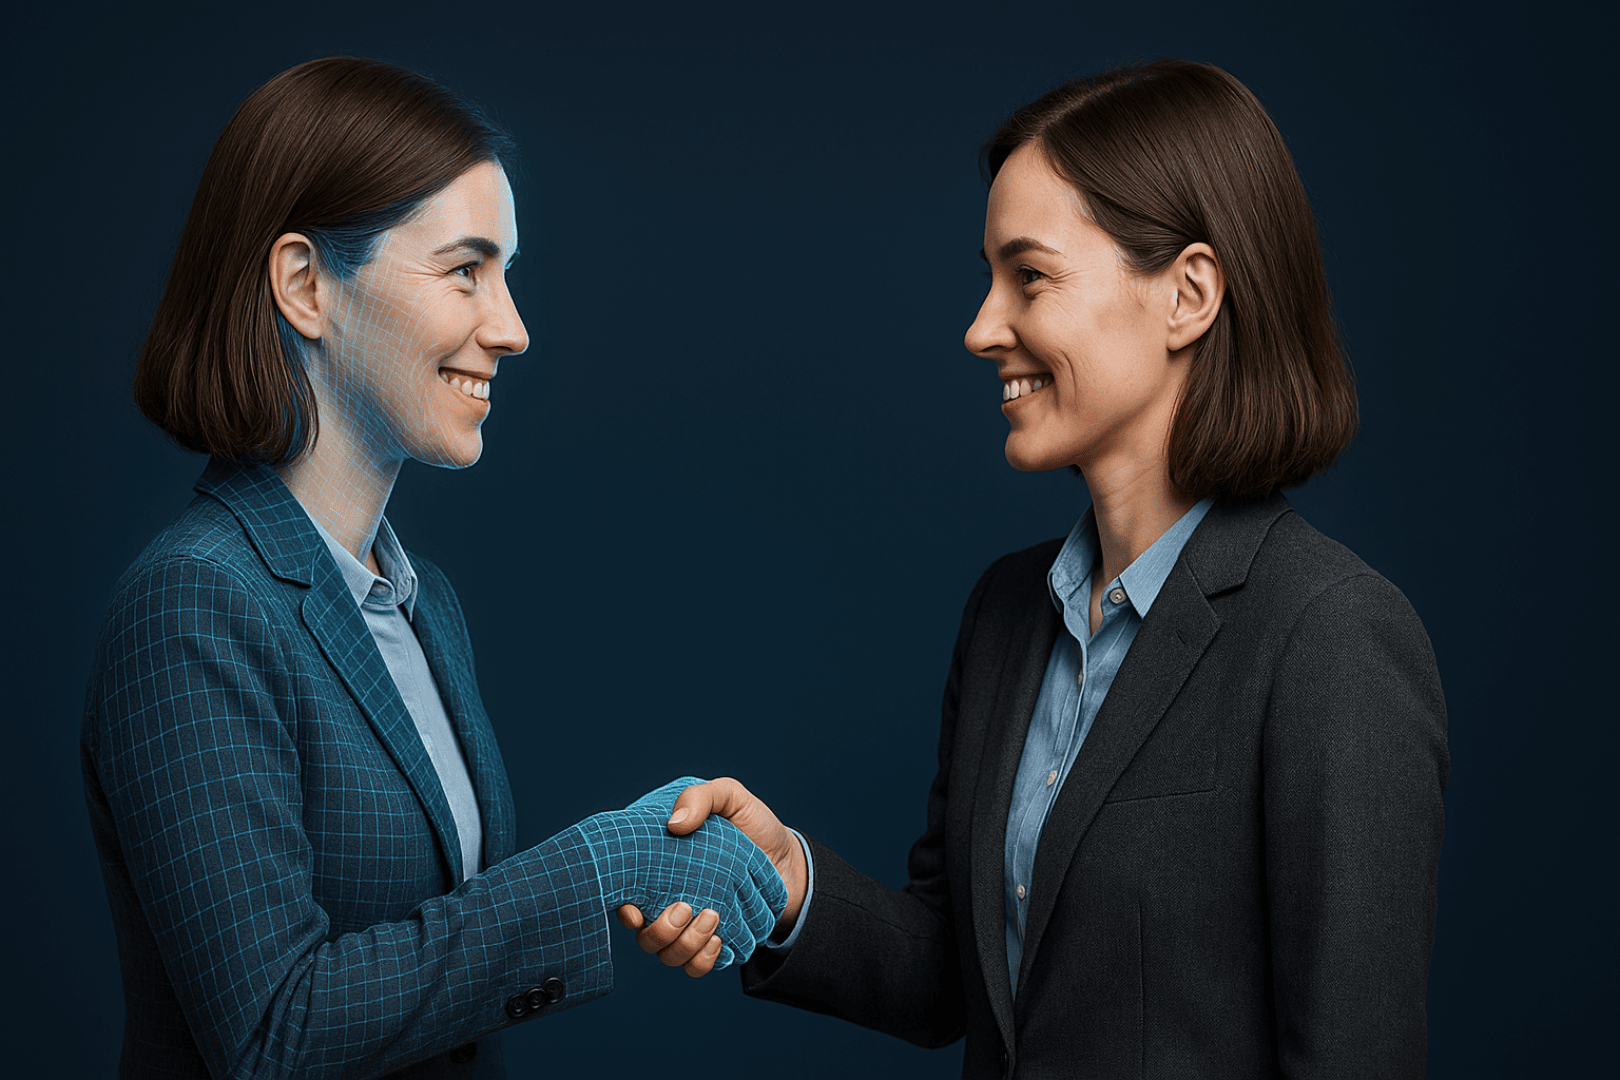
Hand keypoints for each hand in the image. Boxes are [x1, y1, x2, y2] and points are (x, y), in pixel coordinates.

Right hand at [573, 785, 785, 968]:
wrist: (787, 858)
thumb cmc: (751, 825)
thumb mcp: (729, 797)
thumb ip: (701, 797)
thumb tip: (674, 824)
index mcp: (658, 868)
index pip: (625, 896)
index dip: (623, 910)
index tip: (635, 912)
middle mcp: (666, 902)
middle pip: (644, 936)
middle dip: (661, 930)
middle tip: (686, 907)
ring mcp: (689, 927)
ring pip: (668, 955)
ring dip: (686, 944)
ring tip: (713, 916)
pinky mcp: (712, 944)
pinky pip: (696, 967)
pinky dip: (703, 960)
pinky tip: (720, 940)